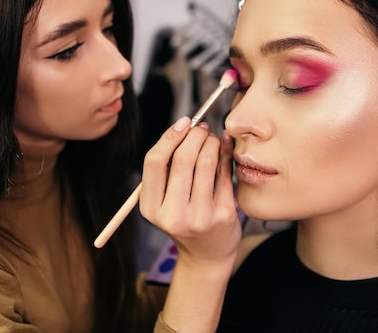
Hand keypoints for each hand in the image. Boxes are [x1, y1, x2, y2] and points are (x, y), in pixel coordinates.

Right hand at [140, 116, 241, 267]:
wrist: (208, 254)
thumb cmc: (184, 217)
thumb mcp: (164, 200)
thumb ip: (168, 169)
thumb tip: (185, 126)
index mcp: (150, 208)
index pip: (155, 162)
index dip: (169, 137)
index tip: (183, 122)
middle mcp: (172, 215)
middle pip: (182, 159)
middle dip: (195, 135)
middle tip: (202, 128)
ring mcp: (200, 217)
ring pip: (206, 163)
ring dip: (212, 142)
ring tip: (213, 139)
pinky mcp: (224, 216)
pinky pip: (225, 173)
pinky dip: (226, 153)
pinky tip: (226, 146)